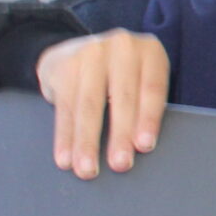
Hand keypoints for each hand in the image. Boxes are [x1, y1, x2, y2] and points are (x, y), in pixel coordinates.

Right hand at [36, 30, 170, 178]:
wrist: (74, 50)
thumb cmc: (120, 75)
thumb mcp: (141, 78)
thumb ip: (145, 103)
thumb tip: (141, 146)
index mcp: (150, 51)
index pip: (152, 88)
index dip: (148, 119)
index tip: (144, 146)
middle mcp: (121, 46)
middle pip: (122, 98)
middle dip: (120, 136)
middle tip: (120, 164)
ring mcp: (90, 52)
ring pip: (89, 106)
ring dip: (87, 143)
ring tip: (88, 169)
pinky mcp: (63, 66)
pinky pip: (65, 108)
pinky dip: (65, 137)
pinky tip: (66, 158)